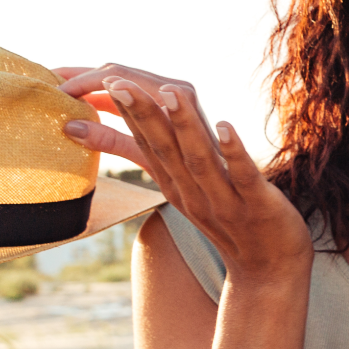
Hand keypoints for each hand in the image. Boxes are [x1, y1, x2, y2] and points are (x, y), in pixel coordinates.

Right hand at [61, 65, 310, 277]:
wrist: (267, 268)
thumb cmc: (223, 217)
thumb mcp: (178, 185)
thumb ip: (147, 152)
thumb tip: (103, 128)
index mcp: (171, 180)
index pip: (139, 139)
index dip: (116, 108)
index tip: (82, 82)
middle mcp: (189, 188)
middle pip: (160, 145)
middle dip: (139, 111)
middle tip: (112, 80)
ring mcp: (222, 196)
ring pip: (197, 157)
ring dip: (182, 124)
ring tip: (169, 93)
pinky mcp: (257, 203)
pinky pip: (243, 174)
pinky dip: (234, 151)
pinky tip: (226, 126)